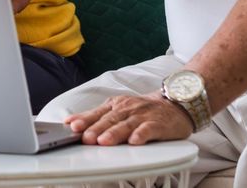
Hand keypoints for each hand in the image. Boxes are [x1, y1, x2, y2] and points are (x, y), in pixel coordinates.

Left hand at [64, 94, 193, 145]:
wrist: (175, 104)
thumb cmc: (143, 110)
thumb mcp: (118, 109)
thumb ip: (97, 117)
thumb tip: (71, 123)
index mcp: (116, 105)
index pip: (97, 113)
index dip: (84, 119)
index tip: (72, 126)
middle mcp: (127, 109)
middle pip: (109, 119)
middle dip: (95, 128)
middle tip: (84, 137)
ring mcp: (143, 116)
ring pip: (126, 125)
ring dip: (114, 133)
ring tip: (103, 141)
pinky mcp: (158, 124)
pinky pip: (148, 129)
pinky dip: (141, 135)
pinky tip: (134, 141)